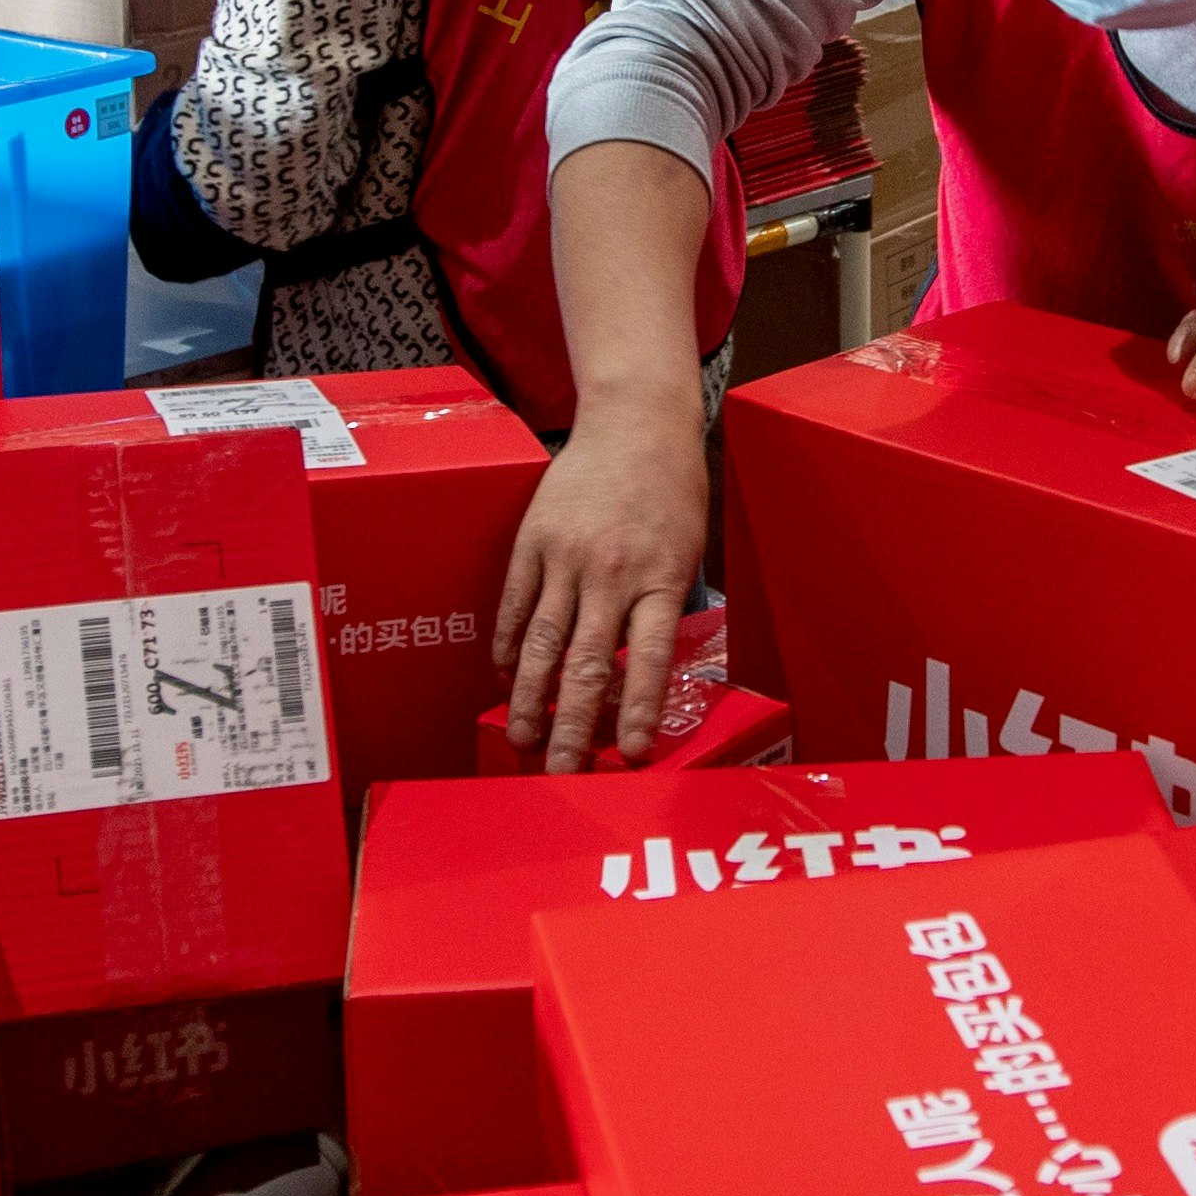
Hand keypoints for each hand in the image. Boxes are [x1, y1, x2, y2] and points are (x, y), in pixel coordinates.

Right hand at [491, 419, 706, 772]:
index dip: (637, 711)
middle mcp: (612, 572)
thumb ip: (663, 609)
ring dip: (531, 700)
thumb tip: (638, 678)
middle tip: (562, 773)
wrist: (635, 422)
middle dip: (572, 728)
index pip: (648, 659)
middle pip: (586, 665)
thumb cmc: (671, 493)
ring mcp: (567, 556)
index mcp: (660, 578)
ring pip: (543, 643)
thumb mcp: (686, 552)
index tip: (629, 756)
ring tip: (522, 741)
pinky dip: (511, 647)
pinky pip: (516, 605)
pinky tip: (509, 679)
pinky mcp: (533, 540)